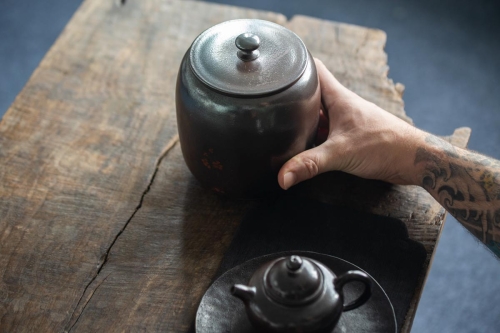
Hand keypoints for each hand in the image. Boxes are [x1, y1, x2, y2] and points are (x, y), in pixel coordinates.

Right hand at [278, 58, 426, 189]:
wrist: (413, 159)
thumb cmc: (384, 146)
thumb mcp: (340, 153)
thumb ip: (310, 163)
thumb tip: (283, 176)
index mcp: (338, 97)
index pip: (314, 68)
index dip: (295, 65)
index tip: (276, 68)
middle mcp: (341, 105)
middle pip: (311, 93)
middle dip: (293, 97)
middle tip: (271, 102)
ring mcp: (345, 121)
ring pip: (318, 114)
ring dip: (303, 118)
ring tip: (280, 123)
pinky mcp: (350, 136)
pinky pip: (325, 131)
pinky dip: (313, 135)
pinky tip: (303, 145)